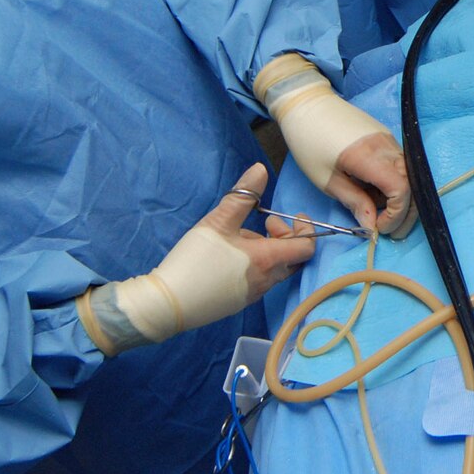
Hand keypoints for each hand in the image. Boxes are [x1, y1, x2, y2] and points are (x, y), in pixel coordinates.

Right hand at [78, 164, 316, 354]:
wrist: (168, 302)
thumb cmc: (194, 259)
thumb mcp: (218, 222)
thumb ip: (243, 195)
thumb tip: (261, 170)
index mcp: (266, 259)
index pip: (306, 248)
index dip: (306, 230)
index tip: (292, 216)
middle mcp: (266, 280)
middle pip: (293, 259)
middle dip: (286, 237)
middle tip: (266, 223)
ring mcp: (253, 294)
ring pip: (275, 270)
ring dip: (269, 250)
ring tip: (241, 238)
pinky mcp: (239, 303)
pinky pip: (259, 281)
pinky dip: (256, 264)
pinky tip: (230, 257)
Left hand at [255, 54, 416, 238]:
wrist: (306, 105)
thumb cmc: (309, 143)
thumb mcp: (327, 180)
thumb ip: (354, 202)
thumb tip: (372, 226)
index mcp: (369, 156)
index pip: (401, 190)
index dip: (396, 214)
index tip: (380, 228)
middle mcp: (386, 146)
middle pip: (411, 184)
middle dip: (404, 211)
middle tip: (388, 230)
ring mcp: (389, 138)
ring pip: (408, 174)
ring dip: (398, 197)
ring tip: (376, 209)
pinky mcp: (385, 135)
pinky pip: (399, 163)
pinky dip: (393, 181)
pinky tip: (374, 189)